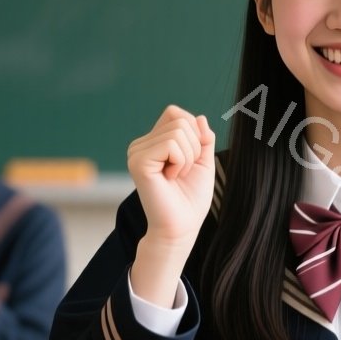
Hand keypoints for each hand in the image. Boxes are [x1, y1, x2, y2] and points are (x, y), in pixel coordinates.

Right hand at [128, 106, 215, 248]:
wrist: (182, 226)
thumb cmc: (191, 198)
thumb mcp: (203, 161)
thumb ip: (203, 138)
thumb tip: (199, 117)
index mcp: (153, 142)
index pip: (176, 113)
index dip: (194, 131)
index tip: (190, 159)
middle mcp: (141, 145)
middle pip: (180, 120)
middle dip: (194, 147)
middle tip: (183, 171)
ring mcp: (136, 152)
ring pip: (178, 131)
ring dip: (188, 157)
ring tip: (176, 176)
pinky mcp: (138, 162)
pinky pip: (171, 144)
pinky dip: (180, 162)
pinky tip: (170, 178)